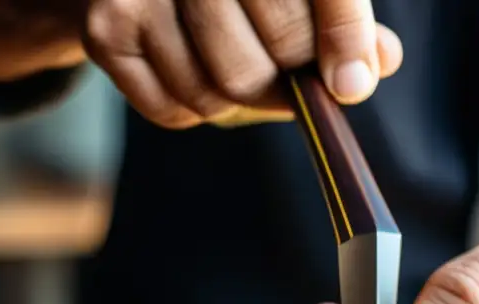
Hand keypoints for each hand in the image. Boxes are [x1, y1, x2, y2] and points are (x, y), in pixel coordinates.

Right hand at [81, 0, 402, 127]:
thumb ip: (339, 19)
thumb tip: (374, 66)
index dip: (342, 38)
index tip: (352, 85)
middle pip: (270, 52)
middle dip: (291, 80)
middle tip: (292, 76)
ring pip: (221, 90)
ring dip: (241, 100)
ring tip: (239, 67)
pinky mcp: (105, 27)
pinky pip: (174, 110)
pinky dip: (194, 109)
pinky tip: (193, 68)